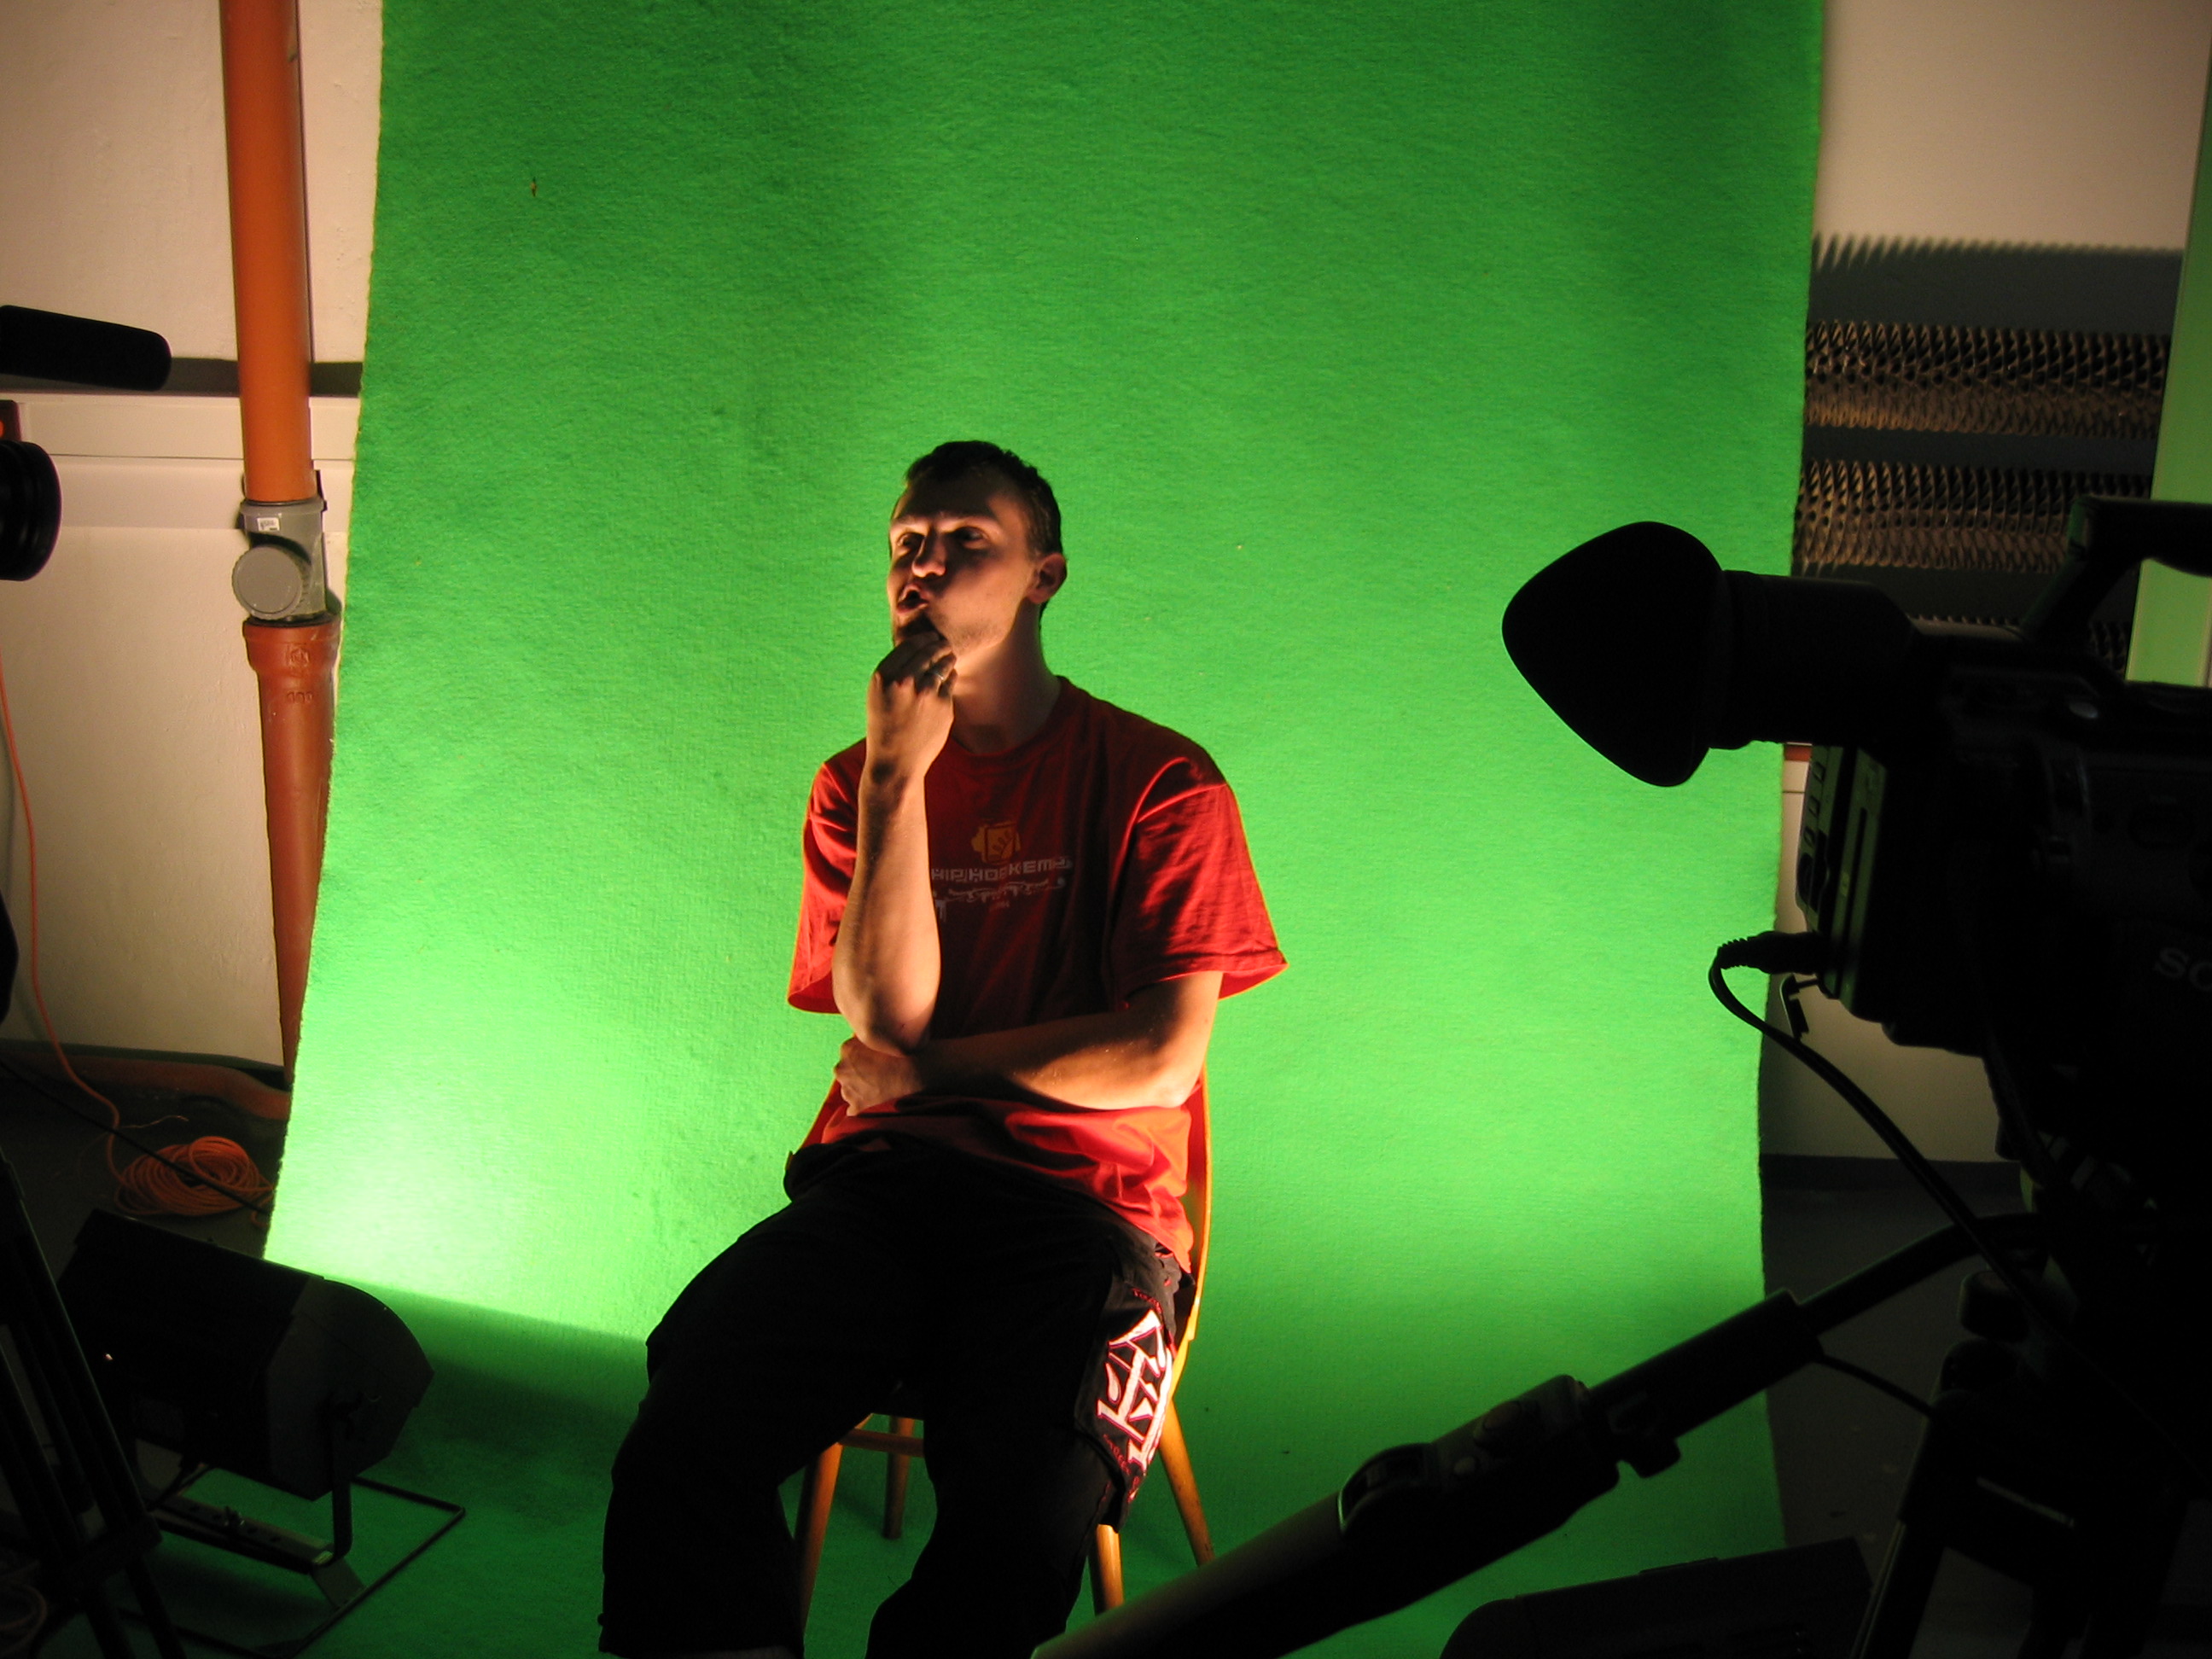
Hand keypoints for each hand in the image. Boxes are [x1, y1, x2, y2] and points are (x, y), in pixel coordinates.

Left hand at [835, 1035, 925, 1114]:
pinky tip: (879, 1104)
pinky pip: (854, 1110)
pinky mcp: (856, 1109)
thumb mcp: (885, 1037)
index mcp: (847, 1049)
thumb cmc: (907, 1053)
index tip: (878, 1063)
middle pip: (847, 1074)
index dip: (865, 1059)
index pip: (850, 1055)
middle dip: (860, 1076)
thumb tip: (870, 1046)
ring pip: (851, 1091)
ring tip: (883, 1091)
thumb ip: (870, 1041)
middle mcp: (842, 1069)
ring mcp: (847, 1090)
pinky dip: (864, 1109)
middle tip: (881, 1077)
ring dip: (862, 1092)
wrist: (920, 1074)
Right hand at [863, 626, 955, 784]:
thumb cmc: (885, 726)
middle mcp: (904, 681)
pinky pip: (950, 682)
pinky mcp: (943, 705)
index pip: (909, 645)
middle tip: (944, 643)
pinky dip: (950, 677)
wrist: (895, 761)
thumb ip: (894, 671)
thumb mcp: (879, 694)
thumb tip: (918, 646)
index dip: (924, 638)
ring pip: (943, 664)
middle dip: (939, 645)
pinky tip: (949, 677)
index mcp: (884, 676)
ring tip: (949, 656)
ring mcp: (926, 693)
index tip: (931, 637)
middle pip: (929, 651)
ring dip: (948, 658)